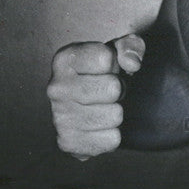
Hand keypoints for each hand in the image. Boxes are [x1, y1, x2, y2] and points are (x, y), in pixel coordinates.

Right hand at [47, 34, 144, 159]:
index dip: (116, 64)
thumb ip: (130, 46)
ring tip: (104, 106)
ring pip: (115, 115)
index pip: (106, 58)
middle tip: (108, 91)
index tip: (108, 68)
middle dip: (119, 89)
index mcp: (65, 59)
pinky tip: (100, 126)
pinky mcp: (68, 142)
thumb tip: (132, 63)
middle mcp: (56, 88)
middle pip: (113, 88)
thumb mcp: (120, 50)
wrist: (90, 107)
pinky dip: (113, 134)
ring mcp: (59, 117)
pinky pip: (112, 139)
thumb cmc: (106, 73)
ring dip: (116, 112)